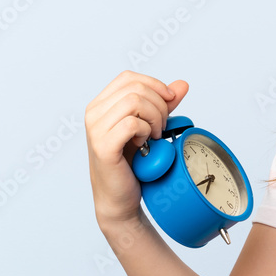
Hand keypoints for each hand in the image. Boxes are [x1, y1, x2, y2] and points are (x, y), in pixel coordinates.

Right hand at [85, 70, 188, 229]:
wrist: (120, 197)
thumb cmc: (132, 163)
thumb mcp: (150, 127)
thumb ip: (163, 105)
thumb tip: (182, 85)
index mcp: (101, 104)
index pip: (128, 77)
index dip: (154, 84)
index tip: (169, 101)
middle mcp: (94, 113)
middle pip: (136, 88)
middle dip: (159, 105)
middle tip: (161, 127)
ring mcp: (96, 129)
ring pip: (135, 102)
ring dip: (155, 118)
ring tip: (154, 136)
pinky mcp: (103, 146)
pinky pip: (132, 124)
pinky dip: (146, 131)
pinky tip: (145, 144)